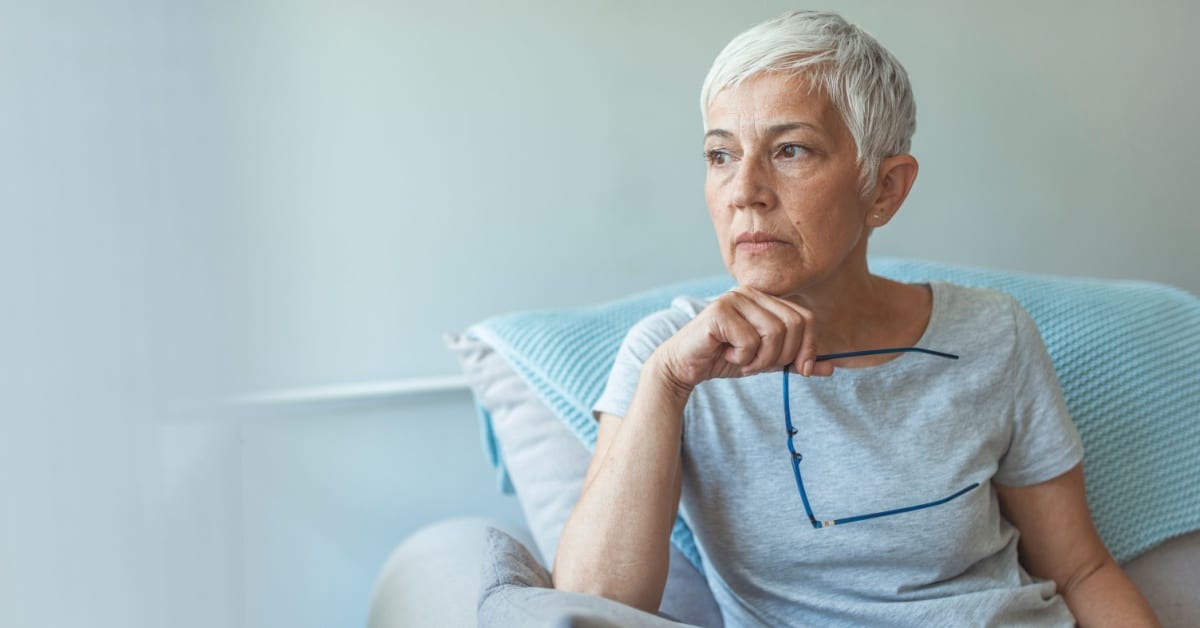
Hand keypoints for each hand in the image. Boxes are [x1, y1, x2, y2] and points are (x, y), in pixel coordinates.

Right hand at [653, 286, 833, 391]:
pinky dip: (742, 358)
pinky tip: (726, 354)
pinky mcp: (718, 312)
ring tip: (744, 361)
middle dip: (783, 355)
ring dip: (762, 359)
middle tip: (762, 366)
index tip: (800, 370)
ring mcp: (734, 299)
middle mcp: (752, 293)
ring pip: (774, 332)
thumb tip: (831, 366)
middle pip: (793, 324)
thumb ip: (796, 360)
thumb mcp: (767, 360)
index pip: (806, 317)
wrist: (685, 365)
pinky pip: (749, 341)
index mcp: (766, 299)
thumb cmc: (725, 358)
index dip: (809, 347)